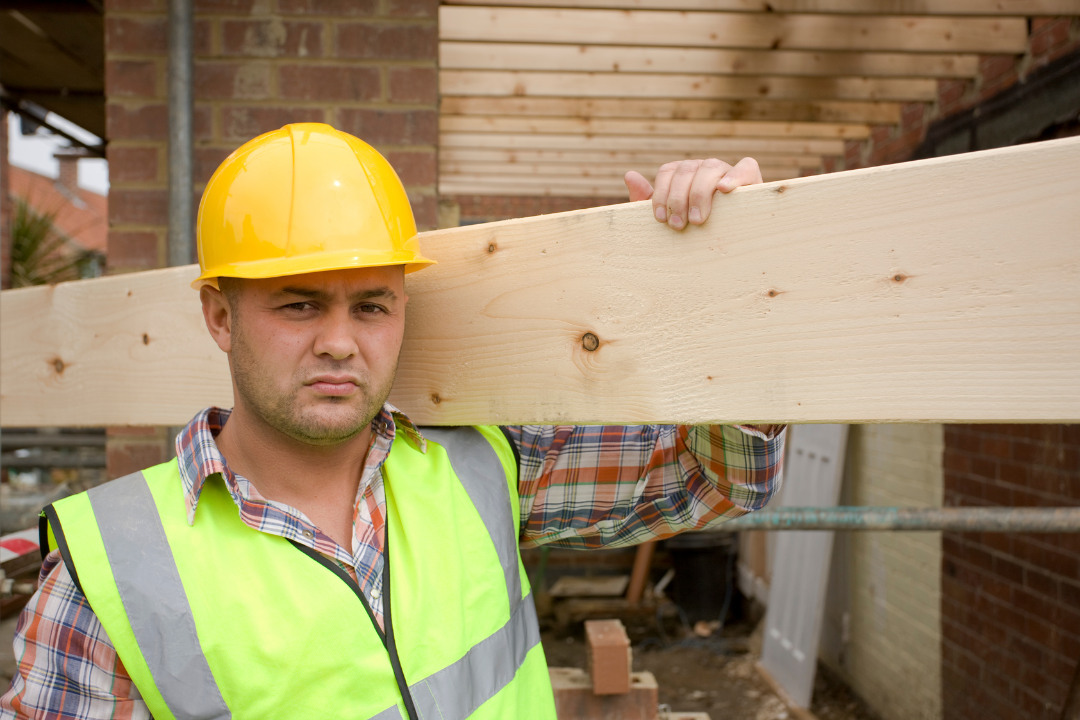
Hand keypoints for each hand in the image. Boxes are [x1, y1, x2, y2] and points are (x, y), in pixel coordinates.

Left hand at [624, 158, 762, 229]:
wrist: (732, 245)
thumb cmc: (693, 231)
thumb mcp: (670, 219)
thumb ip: (648, 201)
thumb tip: (629, 175)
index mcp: (684, 174)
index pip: (668, 171)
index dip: (661, 194)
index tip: (661, 219)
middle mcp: (703, 168)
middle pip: (686, 169)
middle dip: (678, 199)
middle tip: (678, 226)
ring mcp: (727, 171)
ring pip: (710, 167)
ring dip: (699, 193)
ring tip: (697, 219)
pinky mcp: (752, 179)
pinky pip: (746, 167)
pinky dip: (735, 176)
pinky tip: (724, 190)